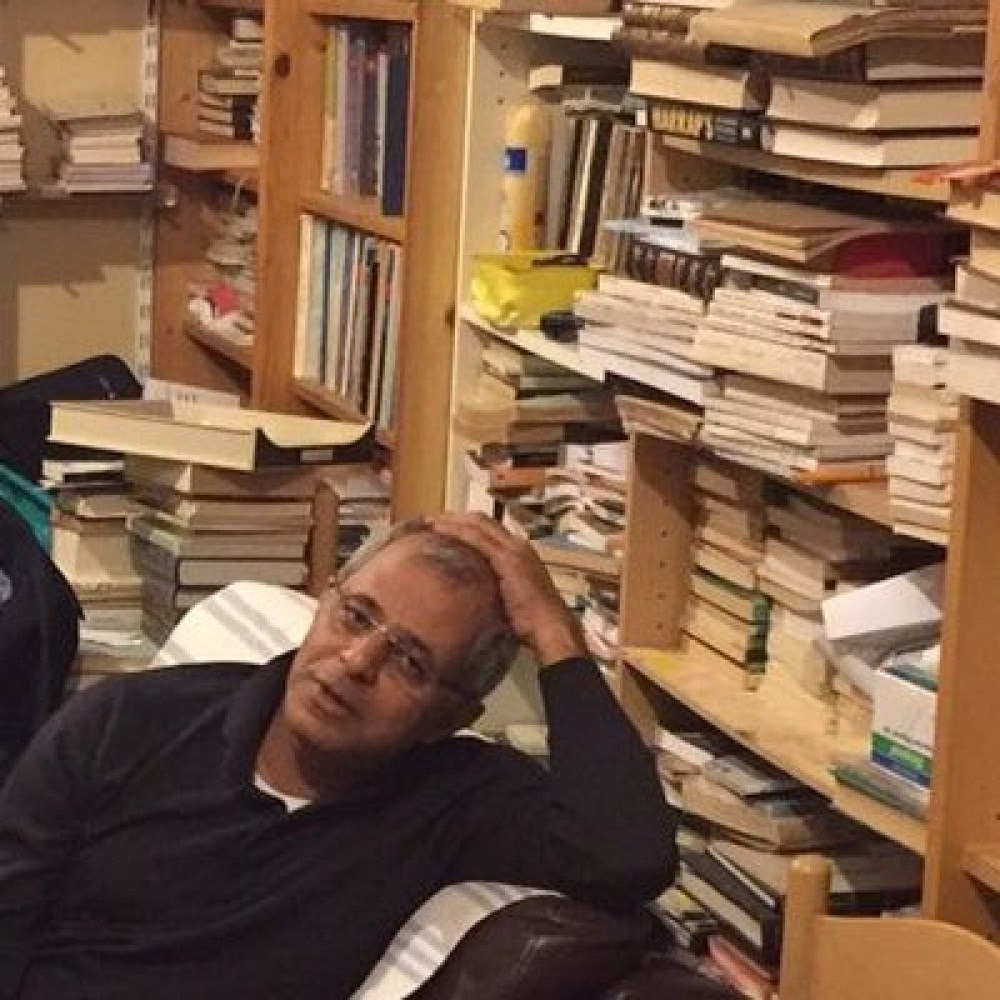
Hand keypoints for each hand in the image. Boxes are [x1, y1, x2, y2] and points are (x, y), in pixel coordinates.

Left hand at [428, 512, 586, 667]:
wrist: (549, 626)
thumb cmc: (532, 620)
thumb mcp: (510, 596)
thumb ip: (494, 586)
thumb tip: (473, 590)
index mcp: (520, 552)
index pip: (489, 529)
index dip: (466, 524)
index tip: (444, 526)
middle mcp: (517, 545)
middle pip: (482, 521)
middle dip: (456, 517)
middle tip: (432, 519)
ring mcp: (513, 550)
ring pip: (477, 524)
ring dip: (452, 520)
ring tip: (430, 521)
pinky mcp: (507, 559)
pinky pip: (477, 538)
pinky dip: (457, 531)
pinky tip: (439, 530)